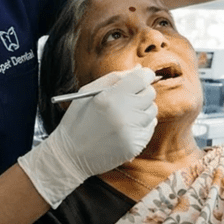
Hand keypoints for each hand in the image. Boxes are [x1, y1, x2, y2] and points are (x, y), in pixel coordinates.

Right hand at [18, 66, 157, 207]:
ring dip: (141, 109)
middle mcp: (124, 114)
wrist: (71, 154)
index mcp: (111, 97)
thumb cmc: (78, 119)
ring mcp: (131, 132)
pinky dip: (141, 125)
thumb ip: (116, 77)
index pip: (142, 78)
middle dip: (141, 91)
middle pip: (150, 93)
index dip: (145, 74)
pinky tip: (125, 127)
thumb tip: (139, 68)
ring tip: (123, 114)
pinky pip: (150, 127)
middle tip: (128, 97)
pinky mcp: (136, 145)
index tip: (143, 76)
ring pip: (152, 110)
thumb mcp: (89, 91)